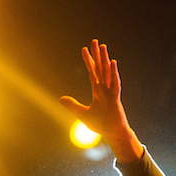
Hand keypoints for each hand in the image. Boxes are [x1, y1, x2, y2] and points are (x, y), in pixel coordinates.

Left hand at [60, 39, 142, 161]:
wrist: (113, 134)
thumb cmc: (101, 124)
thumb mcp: (82, 114)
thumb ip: (73, 105)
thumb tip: (61, 98)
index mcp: (98, 91)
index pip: (92, 72)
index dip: (89, 61)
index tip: (84, 49)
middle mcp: (105, 88)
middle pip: (100, 68)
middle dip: (97, 55)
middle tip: (95, 41)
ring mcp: (111, 92)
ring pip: (107, 72)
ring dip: (105, 59)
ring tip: (103, 46)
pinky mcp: (115, 98)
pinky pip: (114, 83)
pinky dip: (113, 73)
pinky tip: (112, 63)